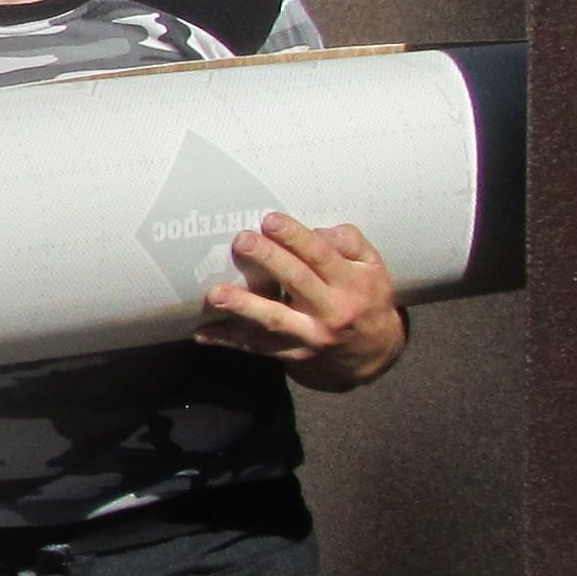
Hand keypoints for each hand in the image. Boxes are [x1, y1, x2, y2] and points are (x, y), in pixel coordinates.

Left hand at [197, 212, 406, 389]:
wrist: (374, 355)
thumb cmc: (367, 299)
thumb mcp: (372, 268)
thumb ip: (349, 244)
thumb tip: (317, 230)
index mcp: (352, 284)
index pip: (321, 256)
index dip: (296, 237)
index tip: (270, 220)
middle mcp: (332, 311)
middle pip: (296, 282)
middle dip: (268, 260)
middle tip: (241, 241)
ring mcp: (311, 337)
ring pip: (274, 321)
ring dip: (242, 307)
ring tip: (215, 294)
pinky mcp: (293, 354)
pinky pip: (258, 347)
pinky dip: (229, 341)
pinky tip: (202, 333)